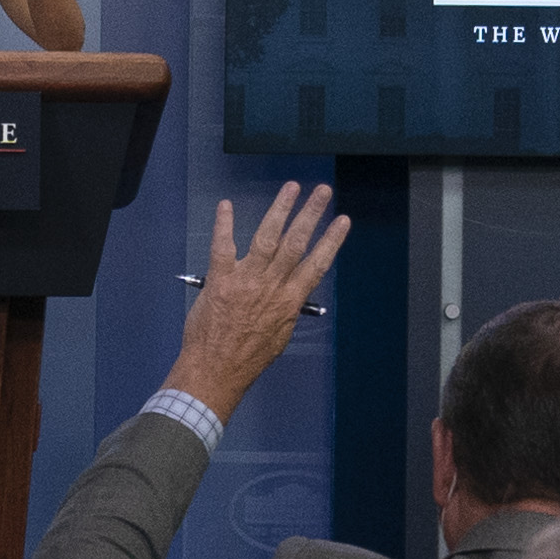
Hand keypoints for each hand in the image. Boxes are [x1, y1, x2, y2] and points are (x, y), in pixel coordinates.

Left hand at [162, 184, 350, 422]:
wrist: (216, 370)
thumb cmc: (247, 358)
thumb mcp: (279, 336)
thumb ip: (286, 310)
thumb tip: (293, 294)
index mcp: (289, 301)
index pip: (316, 264)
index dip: (331, 240)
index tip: (342, 220)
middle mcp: (271, 286)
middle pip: (296, 243)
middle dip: (311, 214)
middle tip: (321, 191)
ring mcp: (245, 280)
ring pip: (267, 238)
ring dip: (280, 210)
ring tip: (291, 188)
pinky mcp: (220, 280)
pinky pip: (223, 246)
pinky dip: (224, 224)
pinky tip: (227, 206)